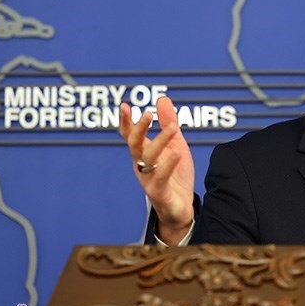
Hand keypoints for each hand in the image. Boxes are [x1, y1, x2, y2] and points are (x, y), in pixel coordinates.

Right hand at [120, 96, 194, 244]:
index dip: (126, 121)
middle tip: (147, 114)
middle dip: (139, 129)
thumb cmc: (175, 174)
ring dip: (160, 141)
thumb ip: (169, 123)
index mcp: (144, 153)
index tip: (124, 105)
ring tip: (172, 127)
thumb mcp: (176, 145)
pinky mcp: (159, 193)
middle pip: (134, 145)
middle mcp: (142, 165)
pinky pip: (161, 178)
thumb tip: (162, 98)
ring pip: (149, 158)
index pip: (131, 135)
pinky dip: (169, 165)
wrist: (180, 207)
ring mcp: (148, 179)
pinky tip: (177, 154)